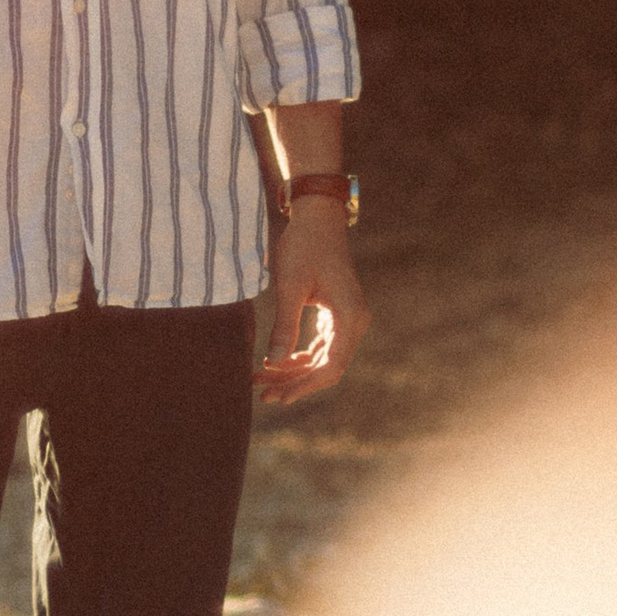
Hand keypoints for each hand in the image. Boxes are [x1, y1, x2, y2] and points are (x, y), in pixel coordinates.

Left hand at [257, 208, 369, 406]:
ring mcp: (347, 320)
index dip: (305, 385)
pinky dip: (298, 356)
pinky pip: (320, 346)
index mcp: (350, 317)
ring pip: (322, 359)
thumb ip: (284, 325)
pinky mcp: (337, 316)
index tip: (279, 396)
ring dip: (294, 371)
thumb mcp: (291, 285)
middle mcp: (355, 322)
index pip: (331, 366)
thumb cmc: (304, 247)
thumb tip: (273, 363)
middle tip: (263, 395)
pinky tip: (275, 364)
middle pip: (327, 367)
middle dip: (295, 382)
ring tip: (261, 382)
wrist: (317, 219)